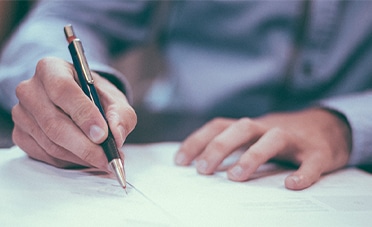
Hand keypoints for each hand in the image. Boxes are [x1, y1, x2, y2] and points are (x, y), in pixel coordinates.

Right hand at [12, 57, 136, 169]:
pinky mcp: (20, 135)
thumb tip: (116, 136)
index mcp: (51, 69)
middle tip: (107, 158)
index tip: (103, 134)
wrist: (80, 102)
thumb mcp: (115, 100)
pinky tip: (86, 158)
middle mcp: (30, 89)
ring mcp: (21, 113)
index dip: (83, 114)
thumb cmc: (96, 97)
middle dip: (84, 145)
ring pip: (50, 143)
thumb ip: (120, 115)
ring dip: (80, 156)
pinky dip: (69, 161)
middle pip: (53, 122)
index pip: (63, 90)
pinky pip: (45, 155)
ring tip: (103, 160)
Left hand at [175, 108, 350, 189]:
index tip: (180, 161)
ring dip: (253, 155)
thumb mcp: (255, 136)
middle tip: (202, 170)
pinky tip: (292, 185)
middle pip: (242, 128)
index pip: (219, 126)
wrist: (329, 127)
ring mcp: (295, 139)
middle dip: (219, 146)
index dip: (198, 141)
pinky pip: (312, 162)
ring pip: (274, 138)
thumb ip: (234, 145)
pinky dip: (303, 173)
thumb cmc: (284, 136)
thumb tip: (201, 165)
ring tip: (235, 176)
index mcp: (252, 127)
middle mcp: (269, 128)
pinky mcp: (319, 152)